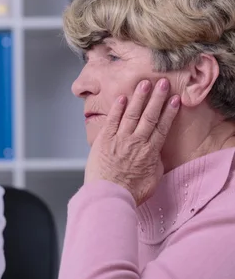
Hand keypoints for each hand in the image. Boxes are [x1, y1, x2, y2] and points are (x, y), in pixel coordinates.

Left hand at [85, 78, 180, 204]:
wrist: (108, 195)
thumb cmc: (130, 192)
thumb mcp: (152, 179)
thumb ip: (155, 164)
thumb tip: (156, 156)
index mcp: (150, 151)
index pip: (162, 127)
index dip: (169, 112)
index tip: (175, 99)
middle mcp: (136, 142)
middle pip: (149, 115)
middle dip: (157, 98)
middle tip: (163, 83)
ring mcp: (119, 140)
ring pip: (131, 114)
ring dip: (139, 98)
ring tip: (144, 83)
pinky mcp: (104, 141)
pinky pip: (111, 121)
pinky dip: (117, 109)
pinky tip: (121, 98)